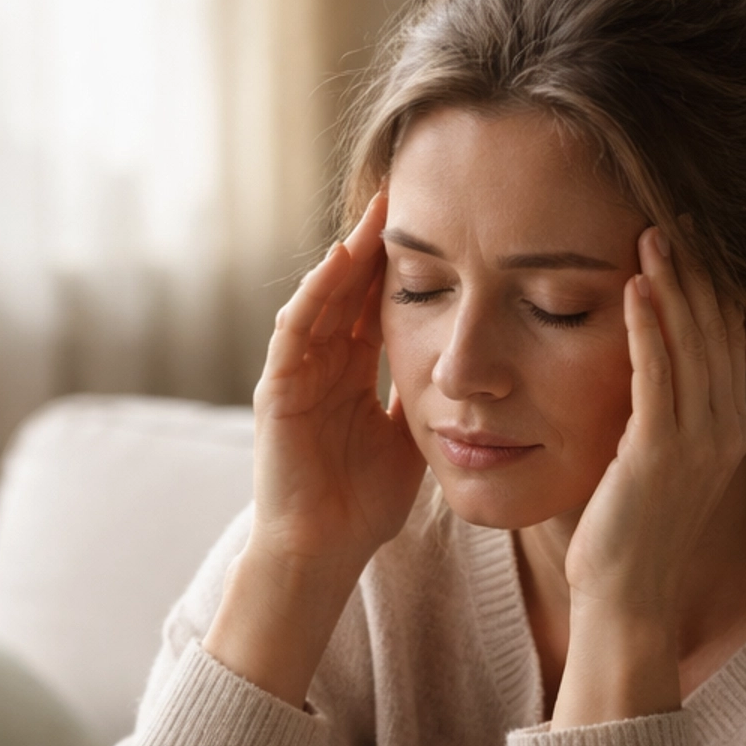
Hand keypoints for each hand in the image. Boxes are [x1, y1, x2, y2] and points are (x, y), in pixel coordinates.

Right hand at [249, 187, 424, 582]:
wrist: (322, 553)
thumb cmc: (363, 507)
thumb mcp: (411, 440)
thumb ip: (427, 400)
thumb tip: (470, 369)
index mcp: (353, 375)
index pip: (376, 305)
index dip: (402, 266)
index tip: (436, 224)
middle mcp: (322, 366)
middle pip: (348, 290)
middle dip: (374, 243)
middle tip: (402, 192)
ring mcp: (295, 375)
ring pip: (322, 299)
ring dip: (346, 255)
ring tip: (374, 212)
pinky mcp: (276, 392)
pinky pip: (294, 332)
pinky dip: (314, 295)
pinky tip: (337, 262)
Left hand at [552, 226, 745, 726]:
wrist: (625, 603)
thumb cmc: (626, 537)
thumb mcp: (650, 464)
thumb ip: (655, 415)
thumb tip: (642, 373)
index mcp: (727, 428)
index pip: (726, 337)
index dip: (711, 282)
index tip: (690, 233)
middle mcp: (725, 430)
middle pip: (718, 328)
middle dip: (699, 267)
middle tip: (677, 208)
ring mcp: (698, 444)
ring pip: (693, 344)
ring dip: (675, 282)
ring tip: (652, 228)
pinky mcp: (661, 457)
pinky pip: (659, 377)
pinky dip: (649, 327)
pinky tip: (636, 285)